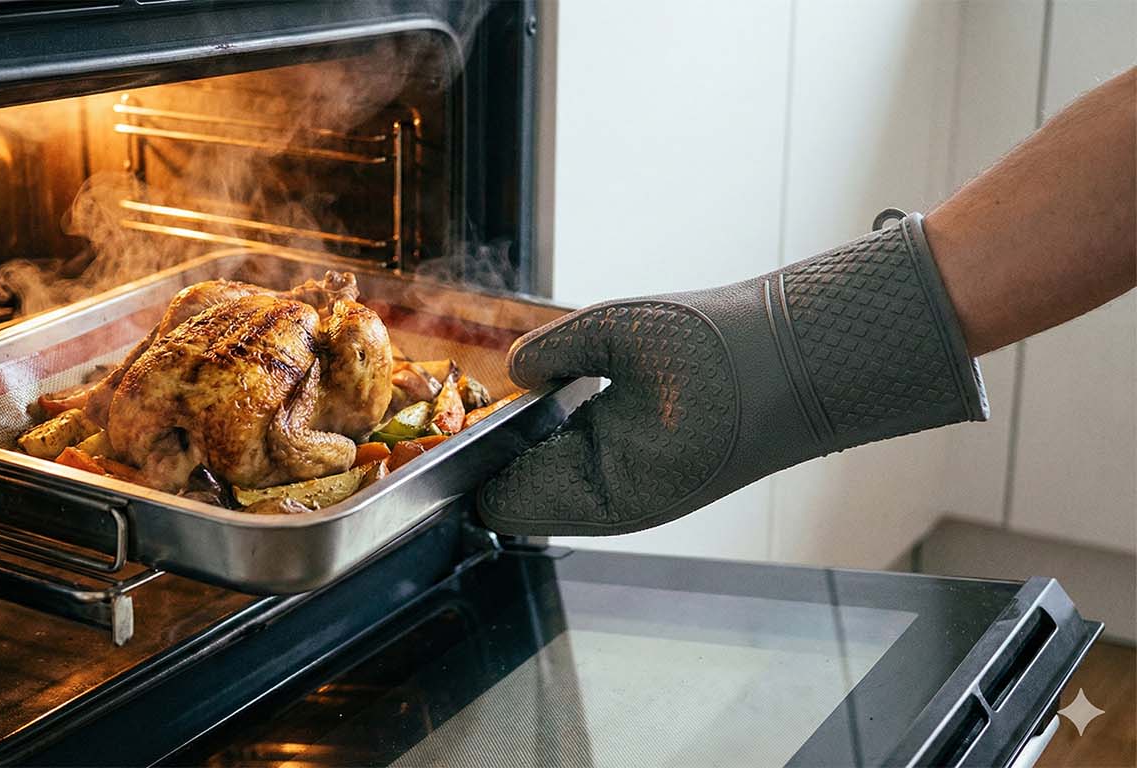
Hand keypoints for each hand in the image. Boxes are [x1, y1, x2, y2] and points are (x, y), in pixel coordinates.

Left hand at [479, 213, 987, 535]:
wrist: (811, 357)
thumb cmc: (726, 351)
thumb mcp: (623, 330)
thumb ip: (553, 349)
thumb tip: (513, 370)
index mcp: (605, 490)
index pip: (501, 502)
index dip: (463, 466)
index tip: (437, 426)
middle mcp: (614, 504)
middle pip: (517, 494)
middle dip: (489, 454)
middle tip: (456, 406)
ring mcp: (630, 489)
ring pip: (546, 478)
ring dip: (523, 443)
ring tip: (504, 398)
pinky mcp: (645, 465)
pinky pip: (578, 460)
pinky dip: (556, 434)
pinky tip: (553, 396)